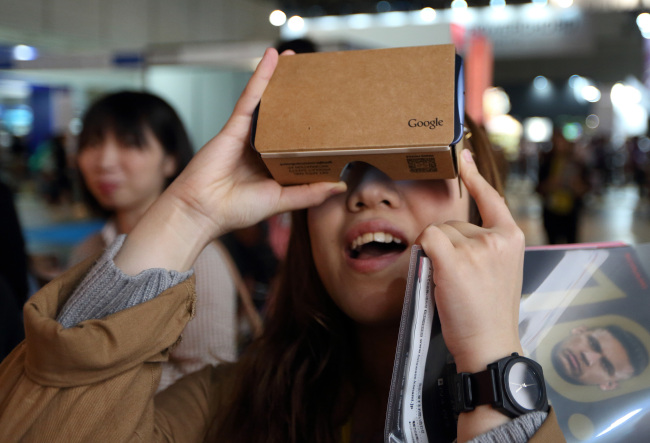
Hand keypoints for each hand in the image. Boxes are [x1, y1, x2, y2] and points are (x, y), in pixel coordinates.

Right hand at [114, 49, 345, 273]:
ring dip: (279, 78)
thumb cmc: (236, 210)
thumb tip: (339, 186)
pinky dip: (261, 76)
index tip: (328, 113)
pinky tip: (272, 58)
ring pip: (267, 101)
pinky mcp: (234, 126)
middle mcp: (260, 147)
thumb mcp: (281, 201)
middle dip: (295, 97)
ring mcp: (246, 134)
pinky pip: (251, 96)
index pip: (294, 140)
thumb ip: (310, 193)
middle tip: (313, 78)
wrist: (202, 210)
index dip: (309, 125)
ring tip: (294, 58)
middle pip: (281, 116)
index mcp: (271, 164)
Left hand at [418, 148, 524, 372]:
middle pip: (453, 223)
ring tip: (453, 286)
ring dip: (435, 255)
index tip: (463, 155)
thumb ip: (483, 246)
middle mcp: (497, 237)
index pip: (491, 198)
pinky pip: (426, 239)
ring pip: (437, 234)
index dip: (474, 176)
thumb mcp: (499, 270)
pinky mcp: (454, 258)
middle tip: (460, 282)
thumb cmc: (489, 312)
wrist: (490, 343)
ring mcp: (477, 247)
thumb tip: (448, 233)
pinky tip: (437, 274)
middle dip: (448, 248)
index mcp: (512, 237)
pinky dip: (423, 252)